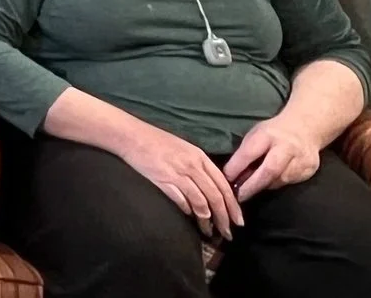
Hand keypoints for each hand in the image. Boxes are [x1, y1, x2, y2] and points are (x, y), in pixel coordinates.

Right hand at [119, 118, 243, 238]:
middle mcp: (192, 166)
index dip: (233, 206)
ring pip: (201, 202)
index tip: (238, 221)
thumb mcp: (184, 150)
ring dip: (207, 221)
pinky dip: (188, 211)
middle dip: (224, 218)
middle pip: (215, 197)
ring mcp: (178, 174)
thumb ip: (199, 168)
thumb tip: (211, 190)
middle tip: (228, 233)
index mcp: (200, 157)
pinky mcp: (163, 180)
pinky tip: (189, 218)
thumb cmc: (157, 142)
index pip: (224, 185)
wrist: (132, 136)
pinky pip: (181, 201)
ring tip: (209, 232)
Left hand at [224, 113, 321, 200]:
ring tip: (250, 190)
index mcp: (268, 134)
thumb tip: (232, 177)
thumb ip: (246, 153)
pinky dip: (276, 184)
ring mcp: (301, 159)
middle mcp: (287, 146)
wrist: (305, 128)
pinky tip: (268, 183)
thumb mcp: (256, 135)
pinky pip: (290, 182)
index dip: (237, 167)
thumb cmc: (273, 132)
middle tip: (239, 197)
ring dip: (263, 186)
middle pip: (270, 170)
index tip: (226, 179)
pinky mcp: (309, 170)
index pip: (250, 152)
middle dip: (252, 185)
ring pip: (280, 179)